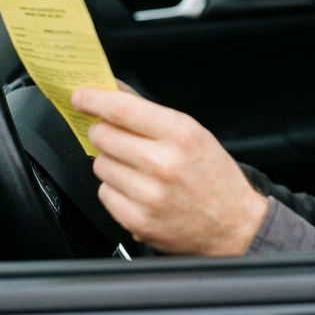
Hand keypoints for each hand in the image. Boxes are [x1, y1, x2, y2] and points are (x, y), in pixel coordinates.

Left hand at [71, 87, 268, 255]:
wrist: (234, 223)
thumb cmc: (213, 174)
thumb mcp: (191, 131)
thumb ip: (148, 111)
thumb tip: (112, 91)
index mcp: (179, 134)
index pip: (121, 110)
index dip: (93, 99)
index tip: (80, 95)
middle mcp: (163, 164)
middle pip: (103, 136)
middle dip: (101, 130)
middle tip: (112, 133)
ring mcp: (149, 195)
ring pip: (100, 165)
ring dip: (110, 161)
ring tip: (135, 166)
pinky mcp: (138, 221)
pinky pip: (104, 194)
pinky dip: (114, 188)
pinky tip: (135, 188)